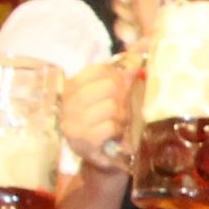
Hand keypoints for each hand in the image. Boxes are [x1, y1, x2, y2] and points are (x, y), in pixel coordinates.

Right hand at [58, 58, 133, 177]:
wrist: (108, 160)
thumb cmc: (112, 124)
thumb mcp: (118, 96)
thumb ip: (125, 74)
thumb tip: (141, 47)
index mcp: (72, 88)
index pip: (100, 69)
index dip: (119, 79)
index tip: (121, 92)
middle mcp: (66, 103)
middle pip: (109, 86)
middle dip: (122, 100)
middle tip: (120, 114)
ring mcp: (71, 122)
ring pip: (111, 106)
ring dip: (122, 118)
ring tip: (116, 127)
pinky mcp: (81, 140)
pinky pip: (110, 125)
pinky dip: (118, 131)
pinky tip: (114, 137)